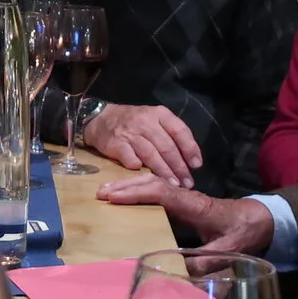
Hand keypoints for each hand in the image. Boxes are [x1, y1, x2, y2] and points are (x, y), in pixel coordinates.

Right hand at [81, 103, 203, 186]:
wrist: (101, 119)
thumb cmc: (134, 123)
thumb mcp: (154, 120)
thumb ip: (170, 135)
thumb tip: (189, 160)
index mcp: (159, 114)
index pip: (179, 130)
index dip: (190, 149)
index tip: (196, 166)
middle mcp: (146, 121)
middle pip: (166, 146)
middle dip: (179, 166)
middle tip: (187, 182)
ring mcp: (130, 132)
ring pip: (151, 154)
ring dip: (163, 171)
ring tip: (172, 184)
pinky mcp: (116, 143)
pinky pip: (129, 157)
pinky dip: (137, 166)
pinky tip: (145, 177)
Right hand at [98, 173, 273, 254]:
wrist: (260, 218)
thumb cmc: (245, 231)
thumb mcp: (230, 249)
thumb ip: (207, 261)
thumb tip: (180, 272)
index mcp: (195, 205)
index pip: (161, 192)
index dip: (136, 194)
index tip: (113, 198)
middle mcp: (187, 197)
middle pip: (152, 183)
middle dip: (125, 186)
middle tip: (100, 193)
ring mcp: (185, 198)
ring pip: (153, 184)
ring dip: (130, 185)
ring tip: (106, 191)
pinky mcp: (184, 202)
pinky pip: (157, 191)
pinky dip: (139, 190)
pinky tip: (126, 196)